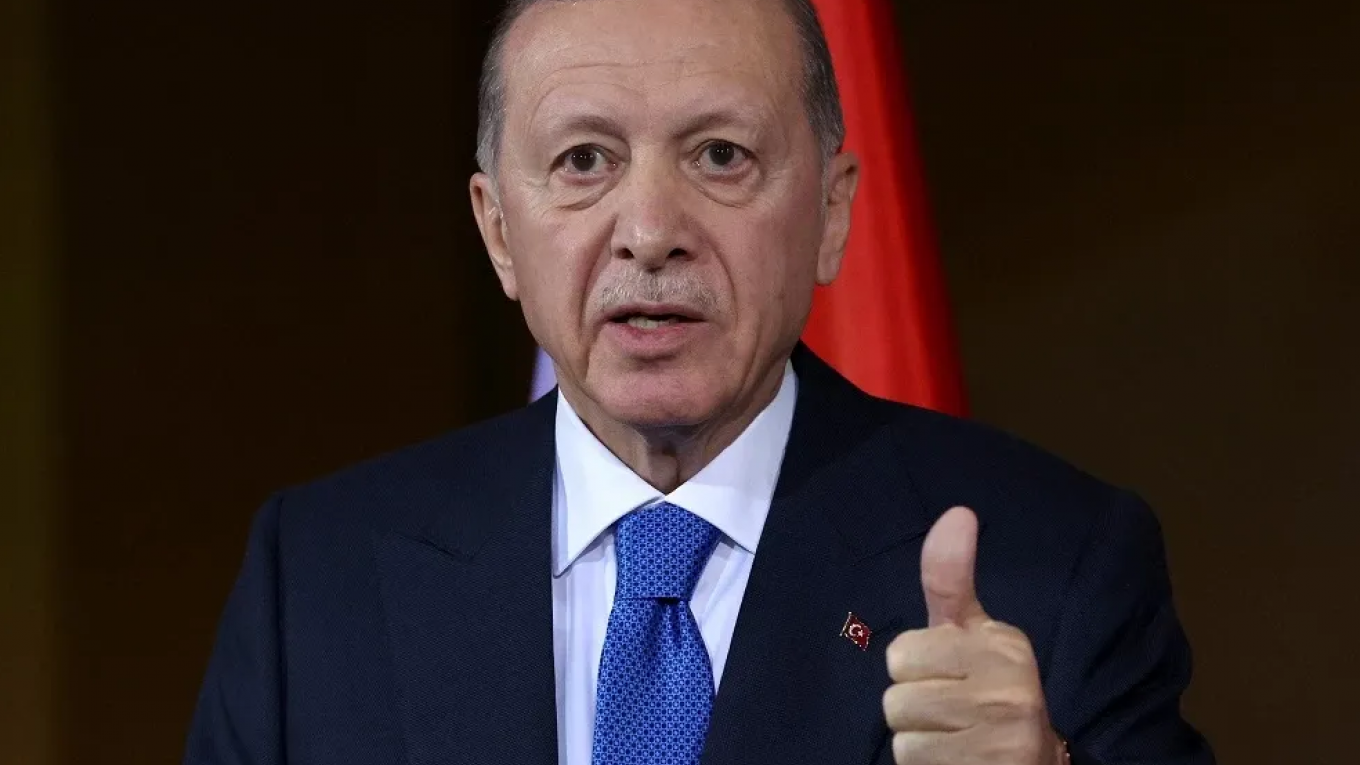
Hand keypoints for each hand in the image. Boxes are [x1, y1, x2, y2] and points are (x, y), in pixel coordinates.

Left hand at [883, 507, 1065, 764]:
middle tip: (950, 713)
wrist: (1031, 764)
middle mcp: (1010, 688)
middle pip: (896, 695)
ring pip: (903, 733)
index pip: (901, 652)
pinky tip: (957, 762)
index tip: (950, 675)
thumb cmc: (989, 692)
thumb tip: (958, 512)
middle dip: (913, 706)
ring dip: (919, 741)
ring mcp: (1002, 737)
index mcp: (1002, 645)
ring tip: (955, 738)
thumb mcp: (973, 633)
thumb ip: (951, 579)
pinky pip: (913, 764)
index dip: (915, 668)